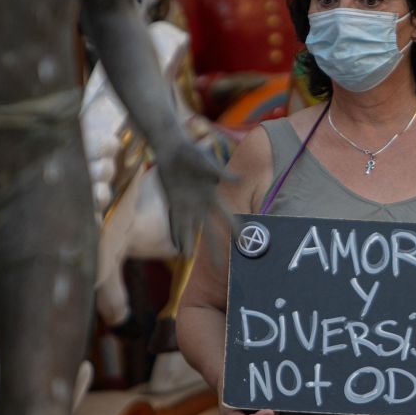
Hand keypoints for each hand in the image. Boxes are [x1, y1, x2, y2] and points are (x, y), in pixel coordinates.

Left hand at [154, 137, 232, 259]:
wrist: (172, 149)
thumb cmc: (192, 153)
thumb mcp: (207, 161)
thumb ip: (220, 172)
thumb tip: (239, 179)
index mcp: (213, 196)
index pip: (227, 216)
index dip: (235, 228)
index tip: (243, 241)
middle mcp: (201, 204)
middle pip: (209, 231)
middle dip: (214, 248)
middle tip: (219, 265)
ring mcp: (186, 205)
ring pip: (190, 230)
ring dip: (189, 243)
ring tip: (188, 258)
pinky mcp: (173, 203)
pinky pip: (175, 223)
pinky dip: (176, 234)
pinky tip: (176, 246)